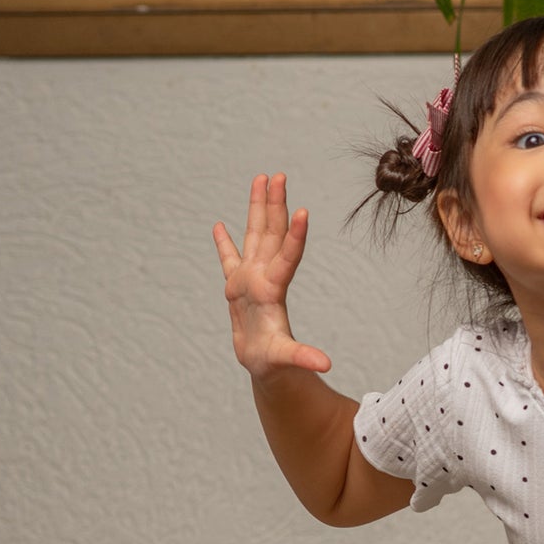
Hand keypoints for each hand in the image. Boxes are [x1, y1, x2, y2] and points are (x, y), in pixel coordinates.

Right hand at [213, 172, 329, 377]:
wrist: (266, 367)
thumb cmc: (275, 364)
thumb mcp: (287, 360)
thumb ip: (303, 358)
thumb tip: (325, 365)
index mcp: (274, 290)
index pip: (287, 257)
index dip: (295, 236)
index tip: (303, 211)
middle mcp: (265, 277)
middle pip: (271, 234)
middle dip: (275, 204)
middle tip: (278, 175)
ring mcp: (250, 279)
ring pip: (253, 235)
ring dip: (256, 208)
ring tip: (260, 179)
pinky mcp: (236, 288)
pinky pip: (228, 259)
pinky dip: (224, 244)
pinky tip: (219, 226)